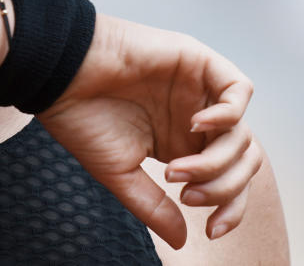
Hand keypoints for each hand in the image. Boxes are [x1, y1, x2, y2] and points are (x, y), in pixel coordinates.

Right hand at [37, 15, 258, 249]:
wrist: (61, 74)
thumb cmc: (82, 118)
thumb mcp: (120, 172)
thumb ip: (154, 205)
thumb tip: (182, 241)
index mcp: (180, 143)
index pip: (227, 179)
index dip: (229, 208)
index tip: (210, 232)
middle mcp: (195, 117)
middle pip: (242, 160)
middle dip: (223, 188)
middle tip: (187, 196)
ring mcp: (199, 90)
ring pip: (242, 133)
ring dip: (217, 161)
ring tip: (176, 168)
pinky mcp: (199, 61)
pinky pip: (239, 91)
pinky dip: (228, 116)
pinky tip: (196, 126)